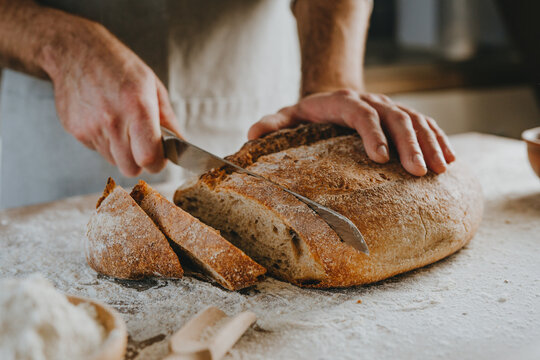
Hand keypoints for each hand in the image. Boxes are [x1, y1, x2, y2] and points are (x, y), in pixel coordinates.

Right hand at [42, 21, 181, 175]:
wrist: (75, 51)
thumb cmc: (119, 66)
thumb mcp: (152, 86)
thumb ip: (168, 120)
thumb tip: (181, 145)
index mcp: (137, 107)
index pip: (149, 157)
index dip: (158, 163)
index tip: (160, 157)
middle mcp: (112, 121)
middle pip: (131, 168)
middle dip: (140, 162)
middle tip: (143, 146)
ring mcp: (91, 128)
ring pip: (114, 161)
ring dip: (122, 151)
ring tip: (121, 125)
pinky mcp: (76, 131)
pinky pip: (97, 150)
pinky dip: (105, 142)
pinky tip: (104, 119)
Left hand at [248, 90, 454, 175]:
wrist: (334, 95)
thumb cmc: (311, 113)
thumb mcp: (289, 115)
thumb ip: (273, 123)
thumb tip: (250, 135)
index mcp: (344, 103)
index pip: (362, 115)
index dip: (373, 134)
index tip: (381, 158)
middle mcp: (372, 102)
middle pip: (396, 118)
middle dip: (410, 145)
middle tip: (418, 172)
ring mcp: (390, 107)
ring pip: (416, 121)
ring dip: (431, 144)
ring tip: (441, 170)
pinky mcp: (403, 116)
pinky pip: (426, 124)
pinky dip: (439, 140)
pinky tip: (450, 161)